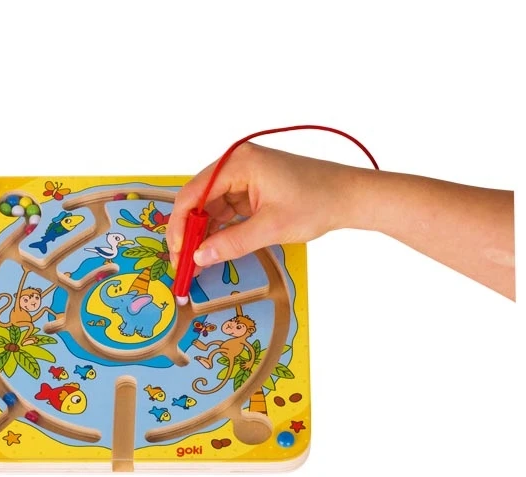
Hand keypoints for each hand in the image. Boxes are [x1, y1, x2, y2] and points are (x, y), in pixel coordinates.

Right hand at [166, 143, 367, 268]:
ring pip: (212, 207)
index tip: (177, 251)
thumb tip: (199, 257)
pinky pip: (227, 210)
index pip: (194, 193)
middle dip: (190, 231)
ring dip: (204, 233)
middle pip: (199, 199)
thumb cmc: (317, 202)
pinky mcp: (253, 189)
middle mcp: (236, 165)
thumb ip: (232, 243)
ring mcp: (244, 177)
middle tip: (184, 262)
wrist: (350, 196)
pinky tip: (214, 249)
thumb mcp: (271, 227)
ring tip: (197, 262)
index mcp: (238, 163)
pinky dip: (220, 230)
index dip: (181, 224)